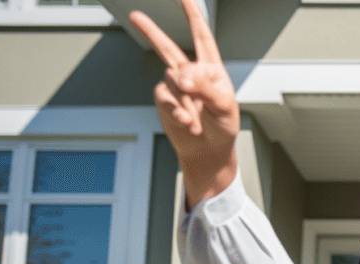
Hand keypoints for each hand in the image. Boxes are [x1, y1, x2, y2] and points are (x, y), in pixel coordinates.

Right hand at [129, 0, 240, 207]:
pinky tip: (188, 123)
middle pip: (168, 47)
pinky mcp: (165, 101)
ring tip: (197, 118)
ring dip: (185, 99)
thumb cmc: (223, 127)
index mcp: (211, 69)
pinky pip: (165, 98)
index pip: (201, 36)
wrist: (209, 152)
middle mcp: (191, 74)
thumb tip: (180, 74)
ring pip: (171, 78)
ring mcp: (175, 87)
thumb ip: (204, 86)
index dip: (193, 15)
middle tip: (136, 15)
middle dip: (151, 31)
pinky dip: (177, 111)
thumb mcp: (223, 105)